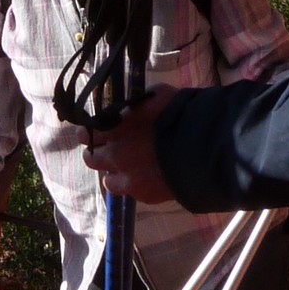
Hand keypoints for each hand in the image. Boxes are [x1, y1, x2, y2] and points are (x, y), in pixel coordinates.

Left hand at [84, 87, 175, 203]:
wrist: (200, 147)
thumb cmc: (179, 114)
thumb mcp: (157, 96)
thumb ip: (138, 103)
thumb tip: (132, 106)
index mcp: (116, 128)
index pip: (88, 133)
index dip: (88, 133)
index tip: (89, 133)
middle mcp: (115, 155)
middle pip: (92, 159)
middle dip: (95, 154)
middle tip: (103, 151)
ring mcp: (128, 178)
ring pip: (107, 181)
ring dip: (112, 173)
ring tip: (122, 169)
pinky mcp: (143, 194)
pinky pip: (129, 193)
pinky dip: (133, 186)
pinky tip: (143, 180)